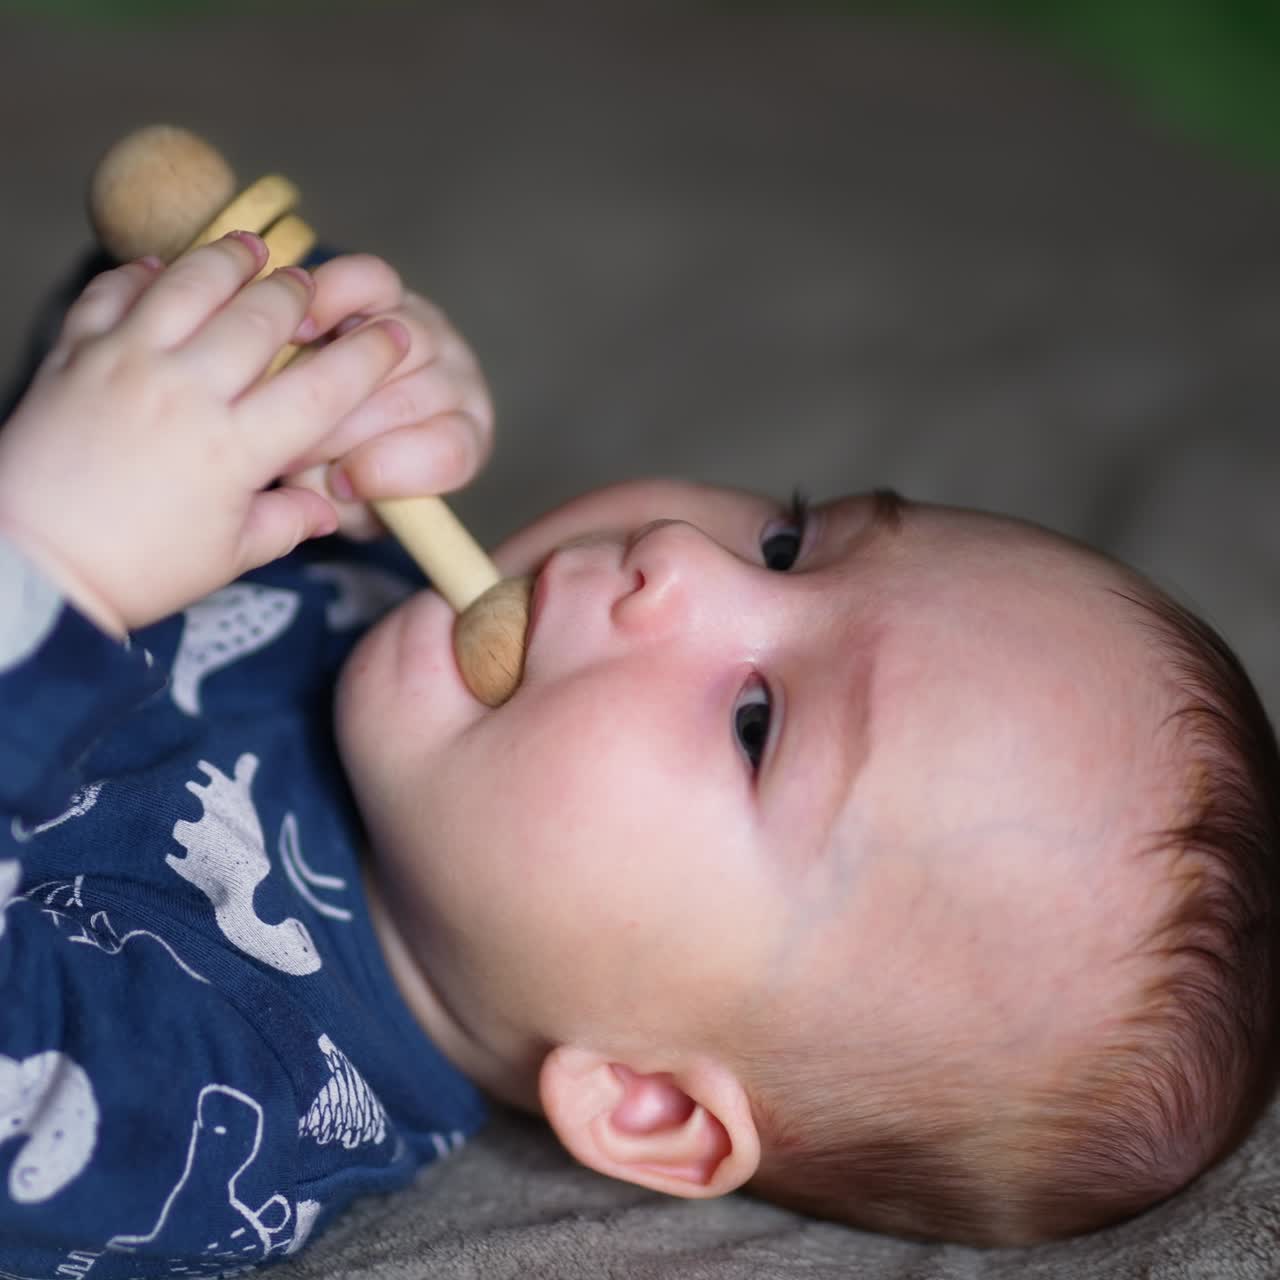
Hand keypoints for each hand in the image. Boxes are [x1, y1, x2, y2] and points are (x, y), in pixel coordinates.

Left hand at [0, 233, 407, 634]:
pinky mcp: (75, 352)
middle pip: (263, 316)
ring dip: (230, 259)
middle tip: (312, 289)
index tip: (393, 336)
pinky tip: (163, 269)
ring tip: (251, 249)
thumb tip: (328, 505)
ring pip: (192, 283)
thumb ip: (286, 521)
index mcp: (236, 450)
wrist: (30, 566)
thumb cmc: (135, 571)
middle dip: (300, 294)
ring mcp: (127, 363)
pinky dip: (142, 272)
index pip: (323, 388)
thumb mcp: (229, 558)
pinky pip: (114, 290)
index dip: (367, 358)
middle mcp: (186, 392)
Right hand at [277, 255, 494, 539]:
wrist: (341, 415)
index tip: (341, 483)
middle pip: (407, 401)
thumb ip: (347, 505)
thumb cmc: (351, 472)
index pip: (448, 454)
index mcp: (463, 444)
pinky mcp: (389, 290)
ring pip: (387, 343)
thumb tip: (327, 481)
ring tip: (277, 399)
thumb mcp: (354, 507)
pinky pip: (367, 279)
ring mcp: (428, 330)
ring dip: (323, 376)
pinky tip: (292, 329)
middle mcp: (458, 384)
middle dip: (338, 431)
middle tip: (287, 449)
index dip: (390, 470)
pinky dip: (329, 298)